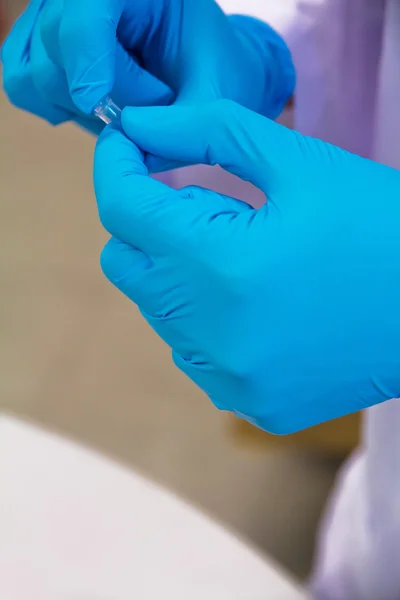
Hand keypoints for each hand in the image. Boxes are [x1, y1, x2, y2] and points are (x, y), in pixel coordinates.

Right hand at [2, 0, 293, 142]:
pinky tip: (92, 110)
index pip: (87, 9)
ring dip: (76, 106)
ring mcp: (59, 19)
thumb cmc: (214, 75)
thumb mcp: (214, 97)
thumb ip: (179, 125)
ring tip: (122, 111)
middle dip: (100, 94)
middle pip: (55, 44)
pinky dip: (54, 107)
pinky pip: (24, 85)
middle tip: (149, 113)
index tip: (99, 106)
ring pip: (34, 70)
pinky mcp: (42, 50)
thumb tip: (125, 139)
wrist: (206, 72)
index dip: (87, 58)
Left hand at [94, 100, 399, 433]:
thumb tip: (140, 126)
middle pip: (127, 262)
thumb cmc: (379, 228)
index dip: (118, 166)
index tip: (128, 144)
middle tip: (201, 201)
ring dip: (181, 273)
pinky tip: (255, 303)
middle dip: (149, 222)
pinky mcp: (250, 403)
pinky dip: (206, 320)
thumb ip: (205, 134)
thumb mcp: (299, 162)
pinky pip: (192, 353)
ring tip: (243, 256)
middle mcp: (213, 334)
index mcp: (222, 264)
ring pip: (158, 309)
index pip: (123, 207)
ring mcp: (230, 378)